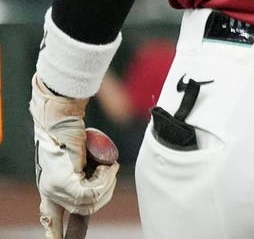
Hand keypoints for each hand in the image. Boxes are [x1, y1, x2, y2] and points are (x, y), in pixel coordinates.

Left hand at [30, 75, 118, 236]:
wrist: (60, 117)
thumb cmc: (70, 130)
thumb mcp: (77, 157)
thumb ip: (83, 169)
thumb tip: (104, 170)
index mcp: (51, 188)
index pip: (51, 218)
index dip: (57, 232)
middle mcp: (50, 192)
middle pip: (84, 209)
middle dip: (104, 194)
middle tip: (111, 172)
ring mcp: (55, 189)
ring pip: (90, 201)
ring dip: (106, 183)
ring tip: (109, 166)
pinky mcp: (63, 182)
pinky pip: (91, 191)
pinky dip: (104, 179)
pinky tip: (106, 166)